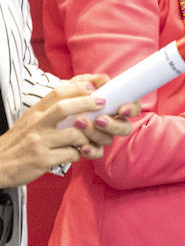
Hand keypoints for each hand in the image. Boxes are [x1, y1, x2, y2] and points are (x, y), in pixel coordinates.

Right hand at [0, 80, 122, 187]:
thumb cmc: (20, 142)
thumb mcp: (30, 120)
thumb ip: (50, 110)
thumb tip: (77, 97)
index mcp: (35, 113)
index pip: (56, 93)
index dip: (77, 87)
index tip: (93, 86)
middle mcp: (36, 124)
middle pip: (64, 108)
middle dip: (87, 103)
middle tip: (103, 103)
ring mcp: (40, 142)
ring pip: (74, 134)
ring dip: (88, 136)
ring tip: (91, 139)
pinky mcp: (43, 159)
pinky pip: (71, 154)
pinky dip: (80, 153)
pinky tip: (78, 153)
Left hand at [67, 74, 140, 153]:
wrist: (46, 120)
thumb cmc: (65, 101)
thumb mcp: (74, 88)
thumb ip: (87, 81)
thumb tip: (104, 79)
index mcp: (114, 107)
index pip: (132, 108)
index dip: (131, 109)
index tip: (121, 109)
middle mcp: (111, 123)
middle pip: (124, 127)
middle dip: (113, 125)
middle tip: (99, 120)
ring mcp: (102, 136)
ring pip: (108, 139)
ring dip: (95, 133)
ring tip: (79, 123)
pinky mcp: (91, 148)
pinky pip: (96, 153)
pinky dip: (91, 151)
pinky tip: (82, 148)